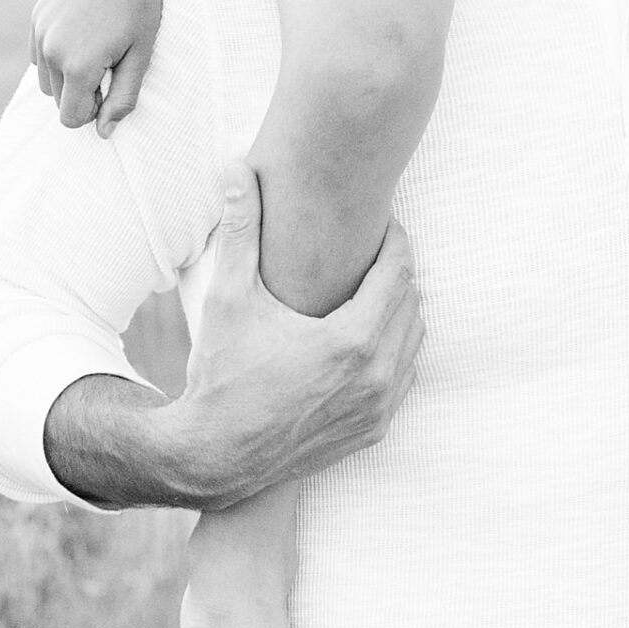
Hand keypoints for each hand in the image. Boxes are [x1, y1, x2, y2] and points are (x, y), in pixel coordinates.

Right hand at [31, 0, 176, 132]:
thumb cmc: (140, 2)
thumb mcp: (142, 53)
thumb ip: (123, 97)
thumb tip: (103, 132)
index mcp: (80, 66)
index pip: (71, 118)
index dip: (94, 111)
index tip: (113, 88)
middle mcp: (52, 52)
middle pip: (58, 100)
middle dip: (83, 93)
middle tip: (112, 63)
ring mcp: (40, 33)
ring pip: (46, 79)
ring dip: (68, 75)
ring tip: (99, 48)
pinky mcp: (36, 17)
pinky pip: (39, 54)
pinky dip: (57, 54)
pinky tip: (84, 31)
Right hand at [153, 161, 423, 506]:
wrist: (214, 458)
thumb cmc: (220, 375)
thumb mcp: (228, 298)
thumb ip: (241, 230)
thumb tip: (235, 169)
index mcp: (352, 339)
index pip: (400, 270)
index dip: (393, 239)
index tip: (381, 221)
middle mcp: (377, 375)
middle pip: (412, 300)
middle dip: (397, 269)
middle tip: (375, 248)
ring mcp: (380, 406)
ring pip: (415, 338)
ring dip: (401, 308)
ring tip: (372, 285)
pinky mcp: (375, 429)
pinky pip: (405, 374)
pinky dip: (396, 348)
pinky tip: (370, 332)